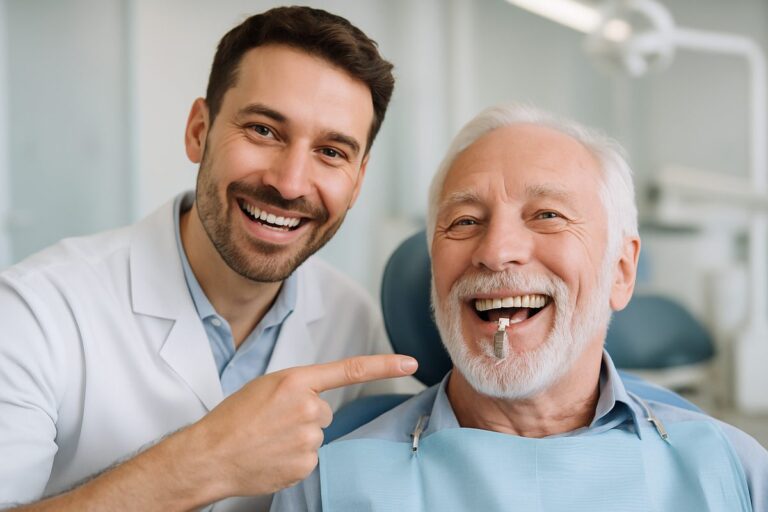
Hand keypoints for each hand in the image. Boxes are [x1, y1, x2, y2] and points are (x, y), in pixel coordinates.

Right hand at [188, 354, 417, 497]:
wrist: (210, 455)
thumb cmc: (233, 418)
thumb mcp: (265, 387)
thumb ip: (298, 388)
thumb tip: (319, 404)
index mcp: (296, 381)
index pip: (350, 370)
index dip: (384, 366)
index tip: (410, 362)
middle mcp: (308, 407)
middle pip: (325, 411)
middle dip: (304, 416)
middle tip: (273, 422)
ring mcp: (309, 438)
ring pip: (316, 435)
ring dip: (298, 437)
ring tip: (268, 439)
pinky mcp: (307, 464)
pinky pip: (310, 457)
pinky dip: (294, 458)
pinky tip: (272, 456)